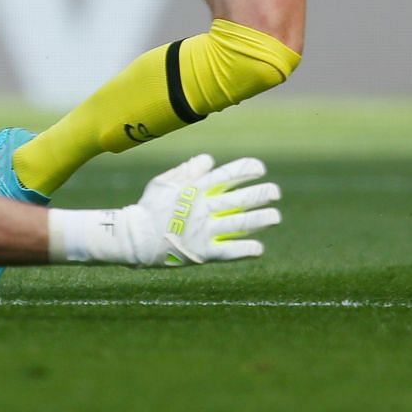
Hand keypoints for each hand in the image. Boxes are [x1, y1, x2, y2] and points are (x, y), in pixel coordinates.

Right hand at [125, 154, 280, 266]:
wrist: (135, 238)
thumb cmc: (150, 207)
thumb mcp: (164, 181)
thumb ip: (188, 169)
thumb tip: (210, 159)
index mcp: (195, 189)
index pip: (226, 175)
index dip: (246, 170)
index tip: (260, 169)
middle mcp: (203, 208)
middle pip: (239, 199)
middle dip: (261, 194)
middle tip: (276, 192)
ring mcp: (204, 231)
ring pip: (239, 224)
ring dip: (261, 220)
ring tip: (276, 217)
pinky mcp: (202, 252)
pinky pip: (228, 251)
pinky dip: (245, 250)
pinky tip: (259, 249)